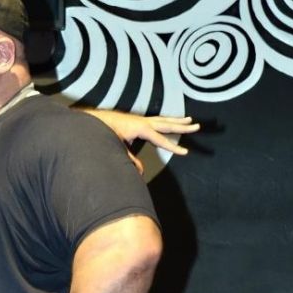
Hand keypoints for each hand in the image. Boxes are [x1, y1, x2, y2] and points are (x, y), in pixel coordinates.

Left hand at [77, 108, 198, 155]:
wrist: (96, 121)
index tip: (185, 152)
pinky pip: (157, 121)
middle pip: (168, 124)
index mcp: (142, 128)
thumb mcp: (118, 148)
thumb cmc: (106, 133)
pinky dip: (166, 121)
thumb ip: (130, 160)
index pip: (161, 139)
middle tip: (196, 126)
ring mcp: (142, 120)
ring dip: (177, 121)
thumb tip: (139, 172)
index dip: (173, 147)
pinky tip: (170, 122)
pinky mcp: (138, 121)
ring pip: (163, 120)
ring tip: (189, 120)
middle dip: (182, 127)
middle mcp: (144, 122)